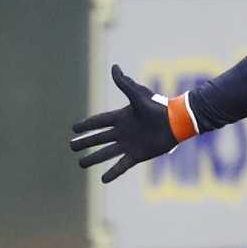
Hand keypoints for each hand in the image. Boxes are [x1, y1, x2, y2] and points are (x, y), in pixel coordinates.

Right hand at [70, 64, 182, 183]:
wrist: (176, 122)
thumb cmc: (158, 107)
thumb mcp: (138, 95)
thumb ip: (125, 84)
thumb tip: (114, 67)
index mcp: (120, 118)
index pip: (98, 122)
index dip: (85, 125)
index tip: (73, 128)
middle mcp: (122, 132)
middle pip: (98, 138)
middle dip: (84, 142)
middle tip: (71, 146)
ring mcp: (128, 144)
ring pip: (106, 153)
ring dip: (93, 159)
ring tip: (80, 164)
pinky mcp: (137, 155)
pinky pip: (121, 166)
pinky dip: (112, 173)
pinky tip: (102, 180)